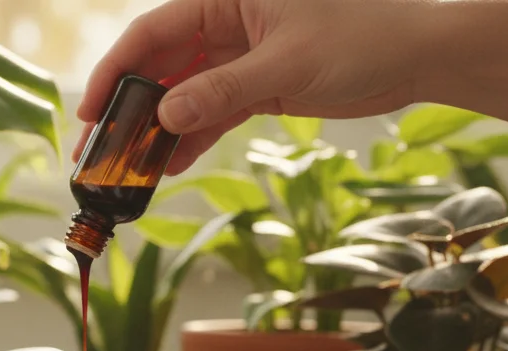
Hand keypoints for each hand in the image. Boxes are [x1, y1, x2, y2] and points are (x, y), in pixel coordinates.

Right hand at [74, 0, 431, 174]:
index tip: (90, 111)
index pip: (153, 31)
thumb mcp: (287, 64)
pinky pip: (212, 114)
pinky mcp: (258, 86)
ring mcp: (240, 56)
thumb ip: (223, 91)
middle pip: (160, 66)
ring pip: (183, 95)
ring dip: (157, 132)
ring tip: (129, 170)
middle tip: (98, 152)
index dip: (116, 70)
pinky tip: (168, 168)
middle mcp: (226, 22)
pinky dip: (192, 139)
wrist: (417, 56)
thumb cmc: (362, 38)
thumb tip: (166, 116)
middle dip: (129, 109)